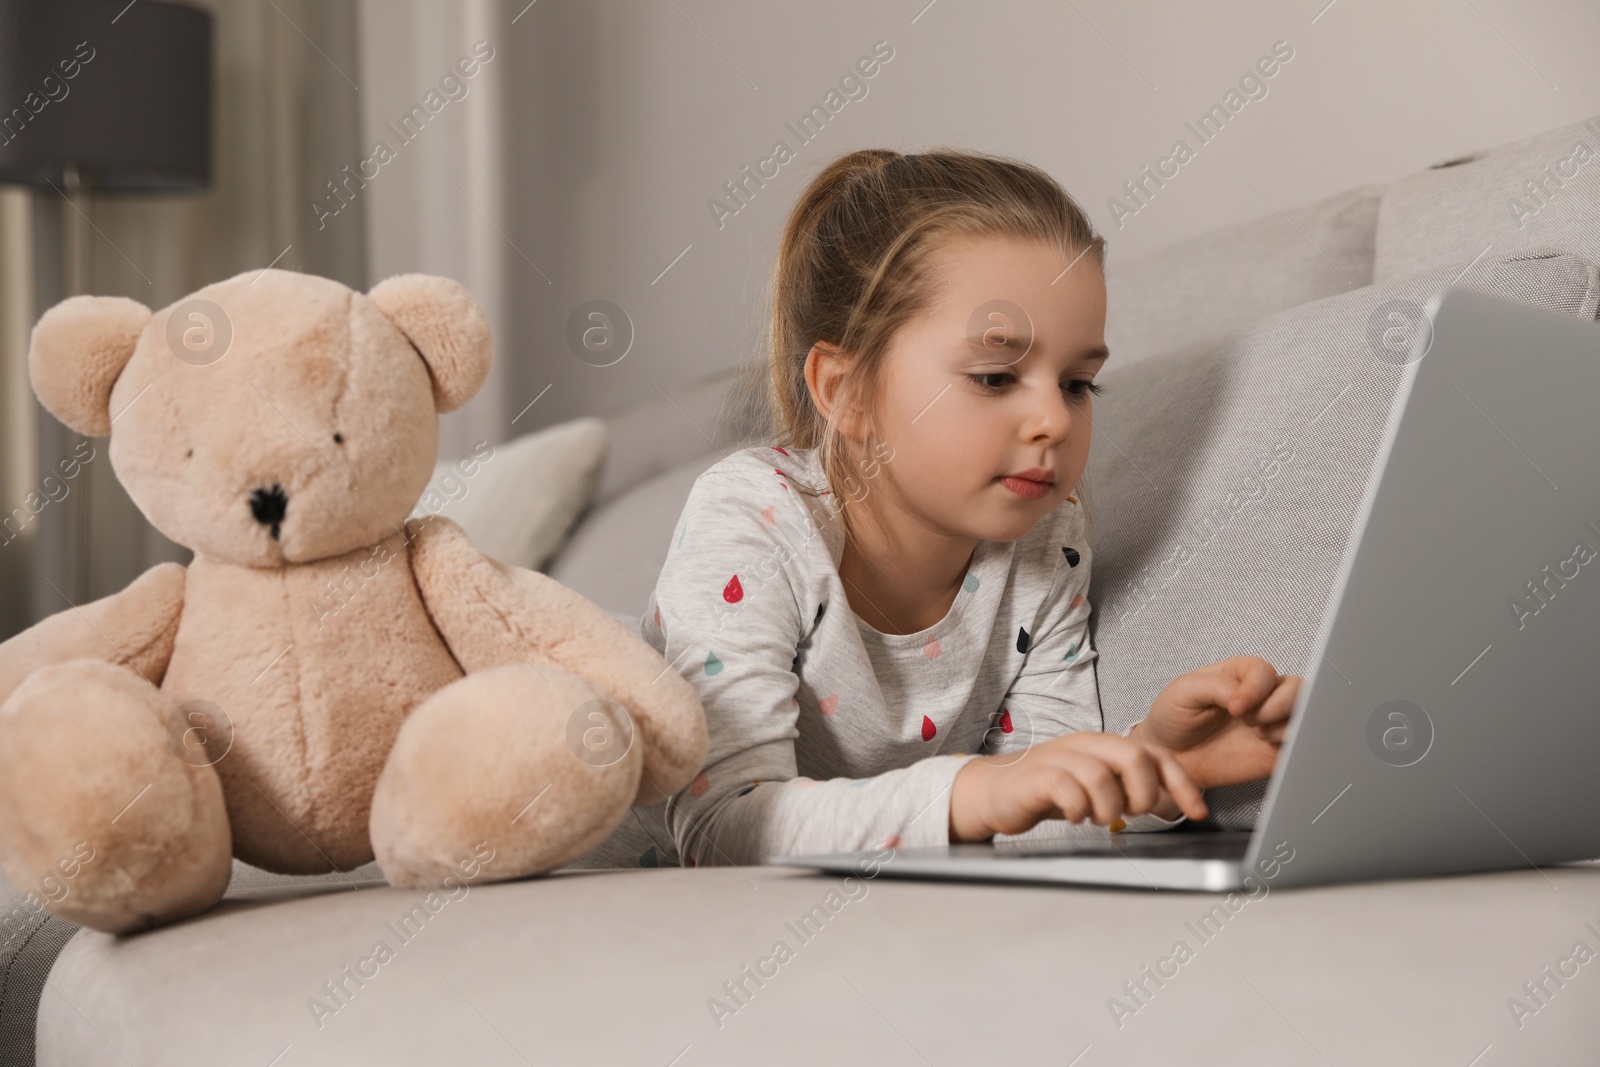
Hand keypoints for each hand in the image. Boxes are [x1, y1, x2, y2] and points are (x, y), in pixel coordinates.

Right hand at [949, 732, 1208, 843]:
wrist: (992, 792)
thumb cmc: (1046, 791)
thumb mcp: (1094, 787)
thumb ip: (1126, 788)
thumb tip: (1167, 802)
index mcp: (1103, 746)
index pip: (1156, 755)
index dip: (1182, 783)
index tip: (1198, 811)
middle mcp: (1084, 746)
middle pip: (1133, 755)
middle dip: (1144, 791)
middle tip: (1132, 813)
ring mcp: (1059, 758)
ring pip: (1101, 776)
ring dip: (1108, 807)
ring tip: (1095, 817)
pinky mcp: (1037, 777)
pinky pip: (1068, 789)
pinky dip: (1078, 810)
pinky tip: (1073, 817)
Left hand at [1132, 657, 1300, 789]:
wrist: (1170, 756)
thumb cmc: (1174, 717)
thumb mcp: (1184, 691)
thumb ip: (1215, 685)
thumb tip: (1243, 696)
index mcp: (1240, 675)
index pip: (1264, 672)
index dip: (1256, 688)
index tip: (1235, 707)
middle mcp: (1261, 697)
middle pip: (1297, 688)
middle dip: (1280, 704)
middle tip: (1251, 721)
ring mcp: (1272, 723)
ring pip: (1306, 714)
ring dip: (1289, 724)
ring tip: (1259, 735)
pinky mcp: (1276, 751)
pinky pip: (1301, 745)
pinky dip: (1295, 745)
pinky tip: (1268, 747)